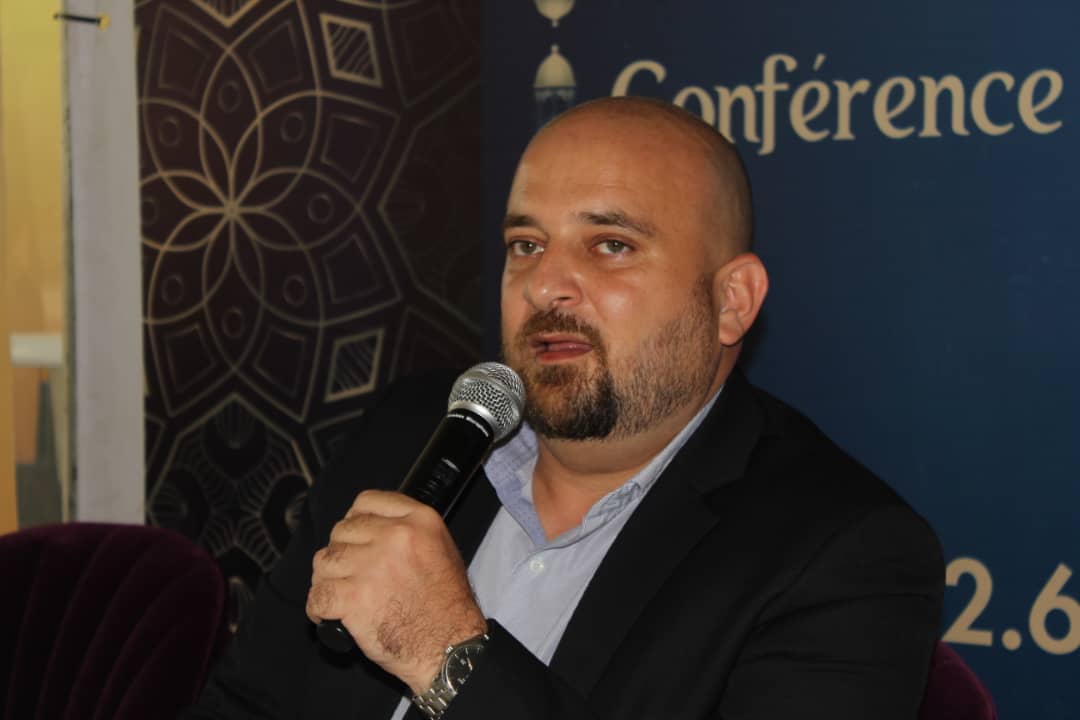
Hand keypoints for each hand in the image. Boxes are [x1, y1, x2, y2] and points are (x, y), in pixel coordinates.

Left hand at [306, 490, 486, 693]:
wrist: (450, 646)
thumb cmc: (448, 605)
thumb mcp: (443, 550)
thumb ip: (410, 530)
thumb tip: (375, 527)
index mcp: (418, 520)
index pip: (366, 501)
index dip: (355, 519)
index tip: (354, 536)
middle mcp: (394, 537)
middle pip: (341, 532)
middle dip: (341, 553)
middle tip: (350, 574)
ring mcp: (371, 566)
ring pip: (324, 562)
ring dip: (327, 579)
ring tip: (339, 594)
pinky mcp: (353, 598)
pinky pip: (317, 595)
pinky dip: (317, 608)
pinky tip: (328, 614)